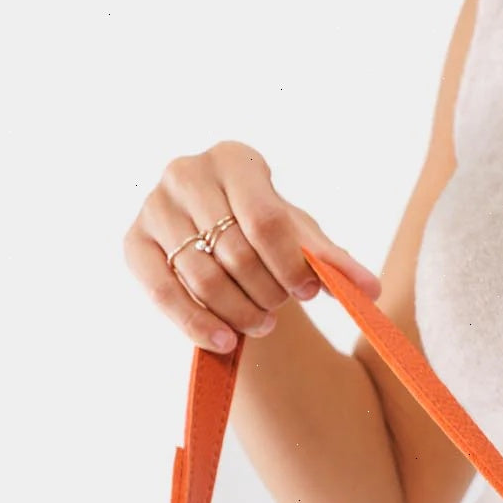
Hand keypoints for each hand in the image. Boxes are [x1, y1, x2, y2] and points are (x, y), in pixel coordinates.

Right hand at [122, 139, 382, 353]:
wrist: (218, 235)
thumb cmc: (265, 233)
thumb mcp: (301, 239)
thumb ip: (332, 261)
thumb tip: (369, 290)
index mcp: (234, 159)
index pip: (265, 221)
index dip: (290, 267)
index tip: (309, 294)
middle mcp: (186, 172)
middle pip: (235, 252)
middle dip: (267, 292)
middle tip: (281, 310)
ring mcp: (154, 207)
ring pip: (202, 277)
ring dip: (239, 312)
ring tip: (261, 324)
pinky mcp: (134, 243)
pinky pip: (163, 292)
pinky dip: (196, 324)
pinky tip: (225, 343)